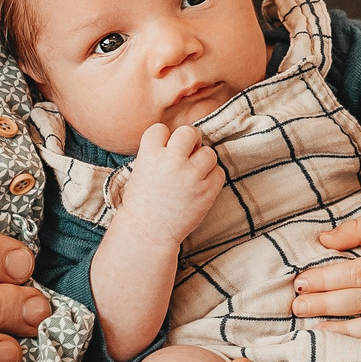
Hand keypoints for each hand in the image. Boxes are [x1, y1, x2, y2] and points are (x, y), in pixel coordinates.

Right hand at [122, 125, 223, 244]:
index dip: (164, 138)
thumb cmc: (143, 202)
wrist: (148, 233)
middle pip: (189, 132)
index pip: (161, 129)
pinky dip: (212, 177)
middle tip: (187, 153)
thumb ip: (159, 152)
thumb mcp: (141, 170)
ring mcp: (191, 177)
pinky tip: (200, 186)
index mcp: (150, 156)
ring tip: (193, 174)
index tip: (164, 150)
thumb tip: (186, 137)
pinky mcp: (206, 192)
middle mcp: (171, 162)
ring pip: (208, 152)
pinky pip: (219, 172)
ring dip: (203, 161)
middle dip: (189, 141)